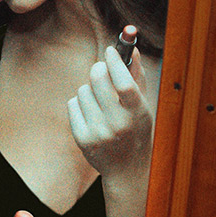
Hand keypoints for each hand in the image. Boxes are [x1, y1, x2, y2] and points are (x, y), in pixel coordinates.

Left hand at [67, 45, 152, 177]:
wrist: (126, 169)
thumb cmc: (136, 129)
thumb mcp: (143, 105)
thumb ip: (136, 76)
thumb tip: (129, 47)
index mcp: (138, 114)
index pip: (124, 83)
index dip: (116, 62)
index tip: (111, 49)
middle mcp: (118, 124)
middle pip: (98, 80)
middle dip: (99, 68)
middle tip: (102, 68)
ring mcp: (98, 132)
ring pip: (83, 90)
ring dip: (90, 89)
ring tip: (100, 102)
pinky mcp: (82, 138)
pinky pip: (72, 103)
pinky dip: (80, 103)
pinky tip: (91, 114)